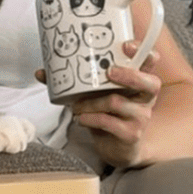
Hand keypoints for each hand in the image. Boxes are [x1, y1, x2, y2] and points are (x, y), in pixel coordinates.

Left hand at [35, 42, 162, 167]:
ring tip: (77, 106)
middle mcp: (145, 98)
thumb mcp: (94, 93)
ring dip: (91, 102)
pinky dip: (90, 119)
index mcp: (139, 81)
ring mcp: (141, 117)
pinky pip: (109, 122)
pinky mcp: (131, 134)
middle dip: (128, 75)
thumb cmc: (107, 114)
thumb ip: (73, 81)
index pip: (150, 61)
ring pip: (117, 102)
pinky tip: (81, 119)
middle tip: (109, 72)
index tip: (126, 46)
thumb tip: (42, 72)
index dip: (142, 52)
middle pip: (150, 83)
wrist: (115, 147)